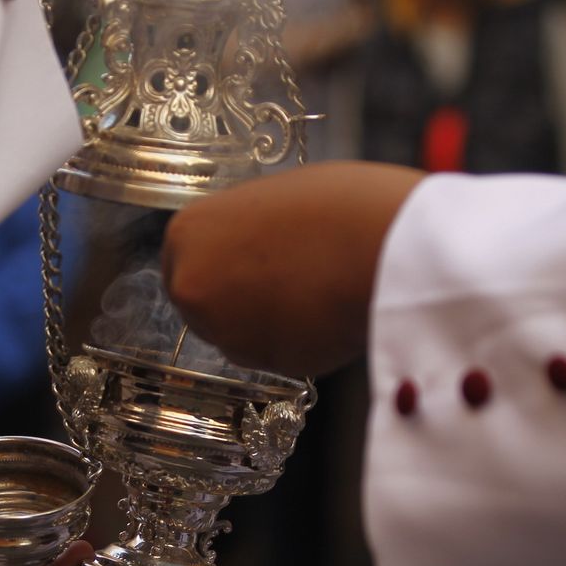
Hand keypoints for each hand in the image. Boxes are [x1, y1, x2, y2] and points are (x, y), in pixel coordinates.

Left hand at [162, 162, 423, 377]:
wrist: (382, 242)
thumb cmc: (338, 204)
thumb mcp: (275, 199)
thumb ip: (246, 230)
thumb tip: (251, 249)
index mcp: (187, 234)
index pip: (183, 261)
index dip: (218, 265)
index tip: (244, 265)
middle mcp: (193, 289)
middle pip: (203, 306)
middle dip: (235, 300)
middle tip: (282, 282)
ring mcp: (227, 333)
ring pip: (240, 337)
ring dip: (268, 324)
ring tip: (316, 290)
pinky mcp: (268, 365)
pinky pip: (279, 356)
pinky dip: (301, 342)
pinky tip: (330, 313)